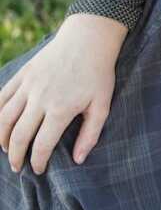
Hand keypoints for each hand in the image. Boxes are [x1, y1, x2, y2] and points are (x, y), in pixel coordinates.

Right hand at [0, 14, 127, 172]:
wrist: (88, 39)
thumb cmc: (99, 74)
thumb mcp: (103, 105)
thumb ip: (90, 134)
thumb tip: (78, 159)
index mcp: (61, 109)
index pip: (41, 145)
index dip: (37, 161)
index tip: (38, 170)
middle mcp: (39, 99)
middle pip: (18, 135)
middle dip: (16, 156)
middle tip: (18, 168)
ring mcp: (28, 86)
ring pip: (4, 118)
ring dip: (1, 138)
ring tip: (6, 150)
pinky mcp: (22, 75)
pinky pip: (1, 97)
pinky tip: (0, 125)